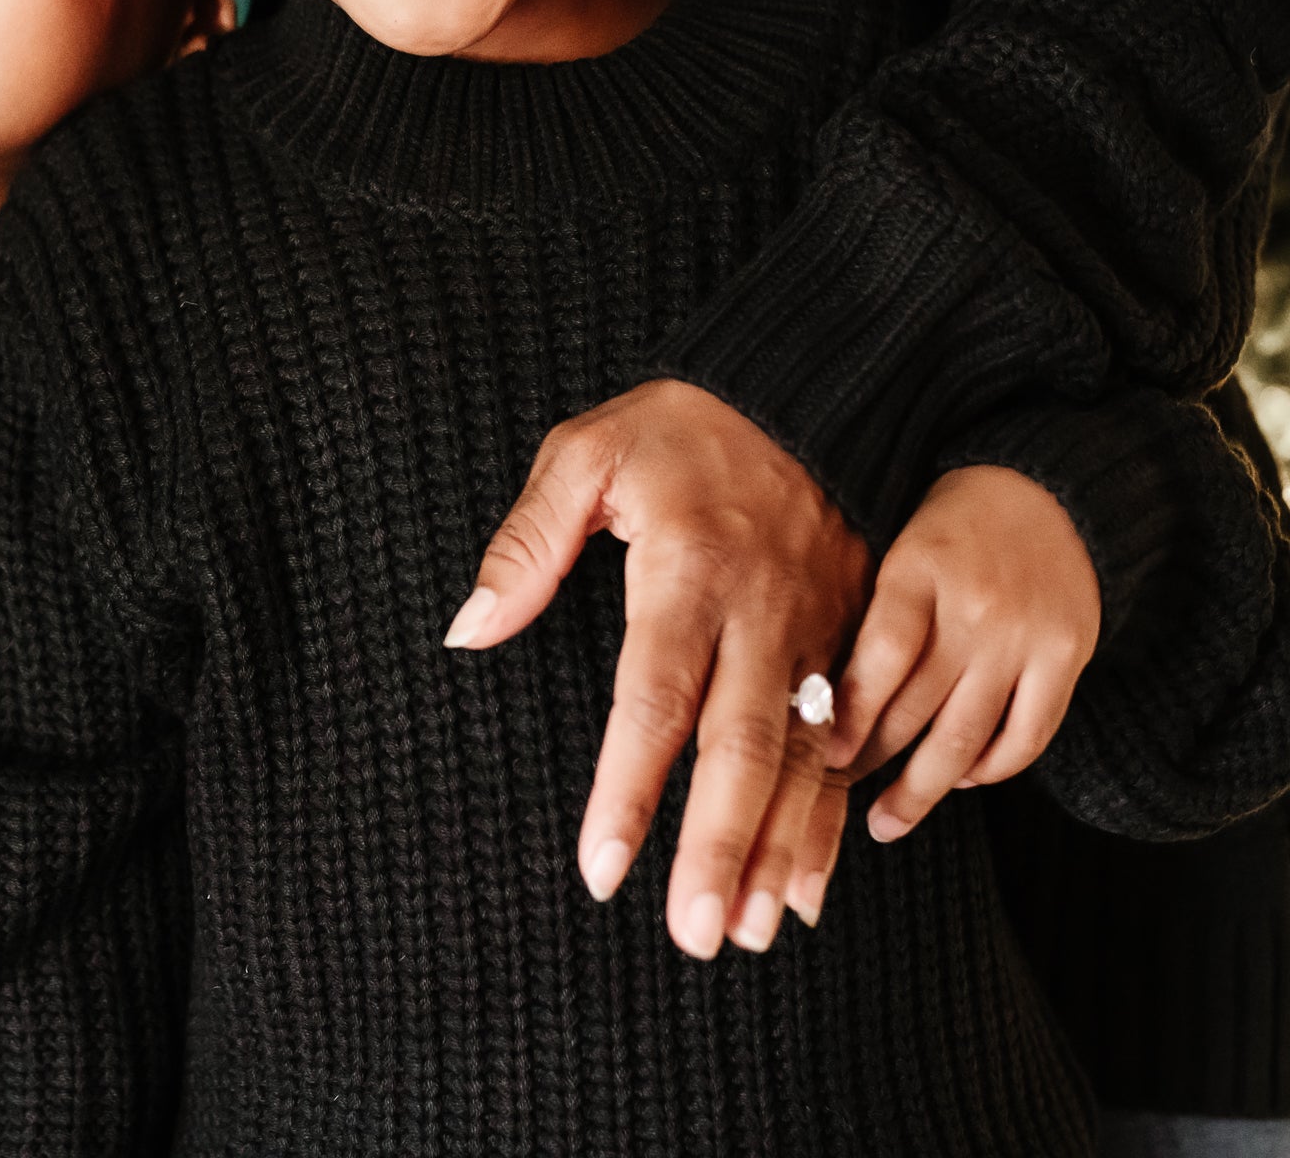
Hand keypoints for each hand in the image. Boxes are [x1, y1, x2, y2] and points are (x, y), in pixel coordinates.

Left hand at [444, 379, 869, 959]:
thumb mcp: (585, 453)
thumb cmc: (676, 425)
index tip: (602, 870)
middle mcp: (763, 610)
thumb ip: (527, 544)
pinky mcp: (854, 637)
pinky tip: (812, 885)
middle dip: (719, 847)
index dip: (629, 788)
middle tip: (692, 936)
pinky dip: (828, 817)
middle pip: (742, 745)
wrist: (805, 385)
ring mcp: (820, 629)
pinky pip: (845, 742)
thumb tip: (467, 630)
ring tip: (753, 934)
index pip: (653, 696)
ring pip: (805, 758)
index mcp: (689, 568)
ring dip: (782, 849)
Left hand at [828, 465, 1100, 841]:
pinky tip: (960, 781)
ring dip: (922, 788)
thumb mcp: (896, 547)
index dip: (847, 716)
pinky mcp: (1068, 659)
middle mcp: (975, 608)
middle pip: (917, 708)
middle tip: (832, 798)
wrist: (1048, 491)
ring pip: (968, 737)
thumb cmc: (949, 525)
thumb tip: (810, 695)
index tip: (816, 756)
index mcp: (919, 570)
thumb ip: (868, 613)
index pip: (881, 660)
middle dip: (870, 761)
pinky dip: (990, 769)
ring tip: (887, 821)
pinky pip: (1025, 736)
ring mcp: (1026, 638)